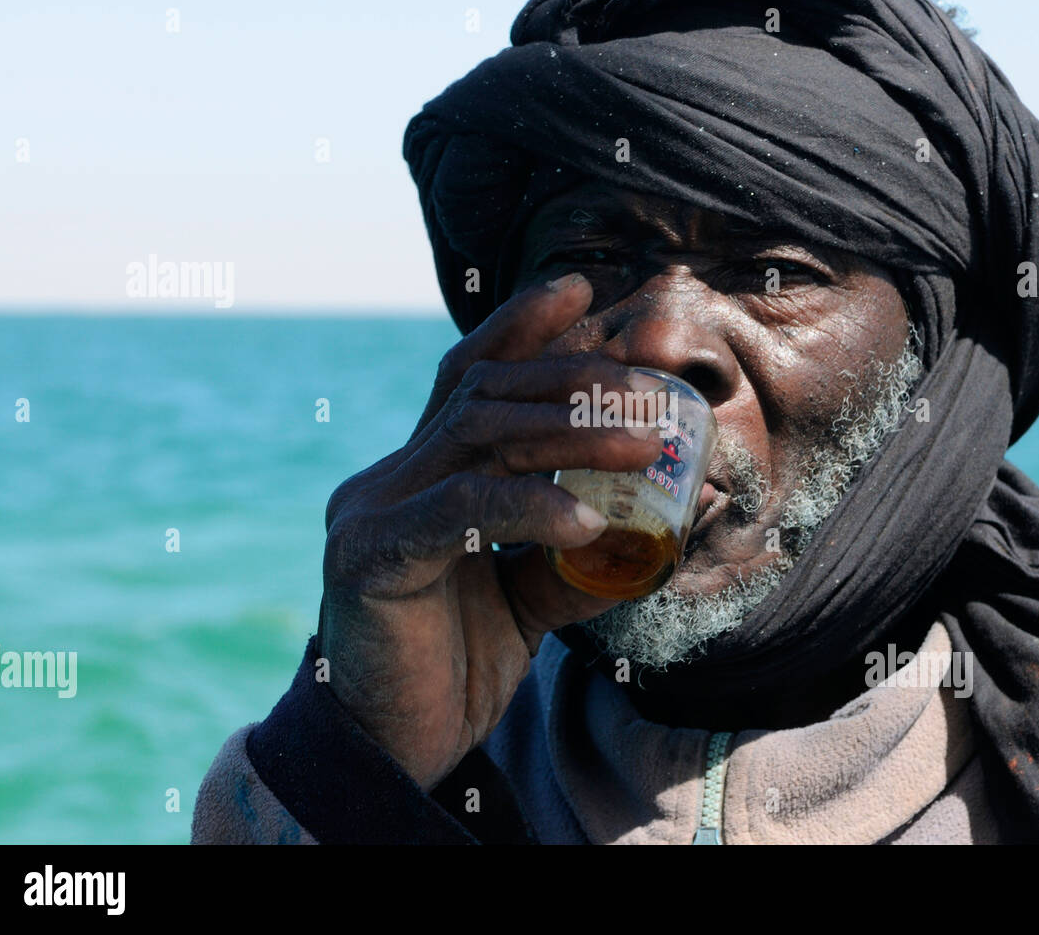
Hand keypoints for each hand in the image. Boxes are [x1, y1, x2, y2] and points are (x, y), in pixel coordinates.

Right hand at [317, 273, 661, 788]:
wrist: (392, 748)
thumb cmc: (456, 666)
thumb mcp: (533, 597)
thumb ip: (581, 550)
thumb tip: (672, 514)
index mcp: (421, 474)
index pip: (469, 378)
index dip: (521, 327)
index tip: (583, 290)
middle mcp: (390, 475)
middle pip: (483, 393)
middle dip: (569, 374)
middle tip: (642, 377)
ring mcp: (370, 507)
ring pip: (478, 435)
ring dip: (570, 431)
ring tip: (644, 441)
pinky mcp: (366, 554)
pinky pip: (461, 509)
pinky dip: (529, 508)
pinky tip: (586, 525)